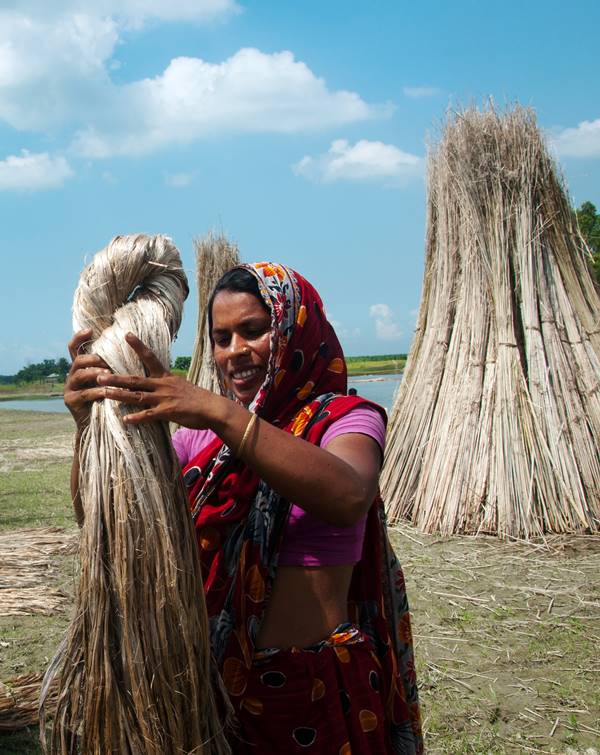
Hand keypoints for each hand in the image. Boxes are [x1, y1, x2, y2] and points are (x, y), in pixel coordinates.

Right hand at [64, 329, 111, 429]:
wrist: (100, 424)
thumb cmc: (110, 397)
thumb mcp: (110, 379)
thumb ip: (112, 365)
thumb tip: (128, 346)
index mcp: (81, 367)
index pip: (74, 348)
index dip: (79, 338)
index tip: (90, 330)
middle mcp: (73, 375)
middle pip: (78, 360)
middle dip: (92, 358)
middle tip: (105, 360)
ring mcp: (70, 388)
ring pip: (79, 375)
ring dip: (95, 372)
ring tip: (108, 373)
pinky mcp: (71, 401)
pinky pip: (85, 393)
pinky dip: (98, 391)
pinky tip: (108, 391)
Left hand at [96, 333, 221, 428]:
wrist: (213, 408)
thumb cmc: (198, 399)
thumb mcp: (181, 386)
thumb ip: (167, 384)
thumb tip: (158, 384)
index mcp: (166, 376)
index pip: (150, 357)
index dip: (138, 346)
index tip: (126, 335)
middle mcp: (163, 385)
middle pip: (135, 380)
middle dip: (116, 378)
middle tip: (98, 375)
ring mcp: (164, 398)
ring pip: (137, 396)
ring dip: (119, 395)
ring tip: (104, 394)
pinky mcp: (168, 412)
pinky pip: (149, 415)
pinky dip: (137, 417)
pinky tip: (125, 419)